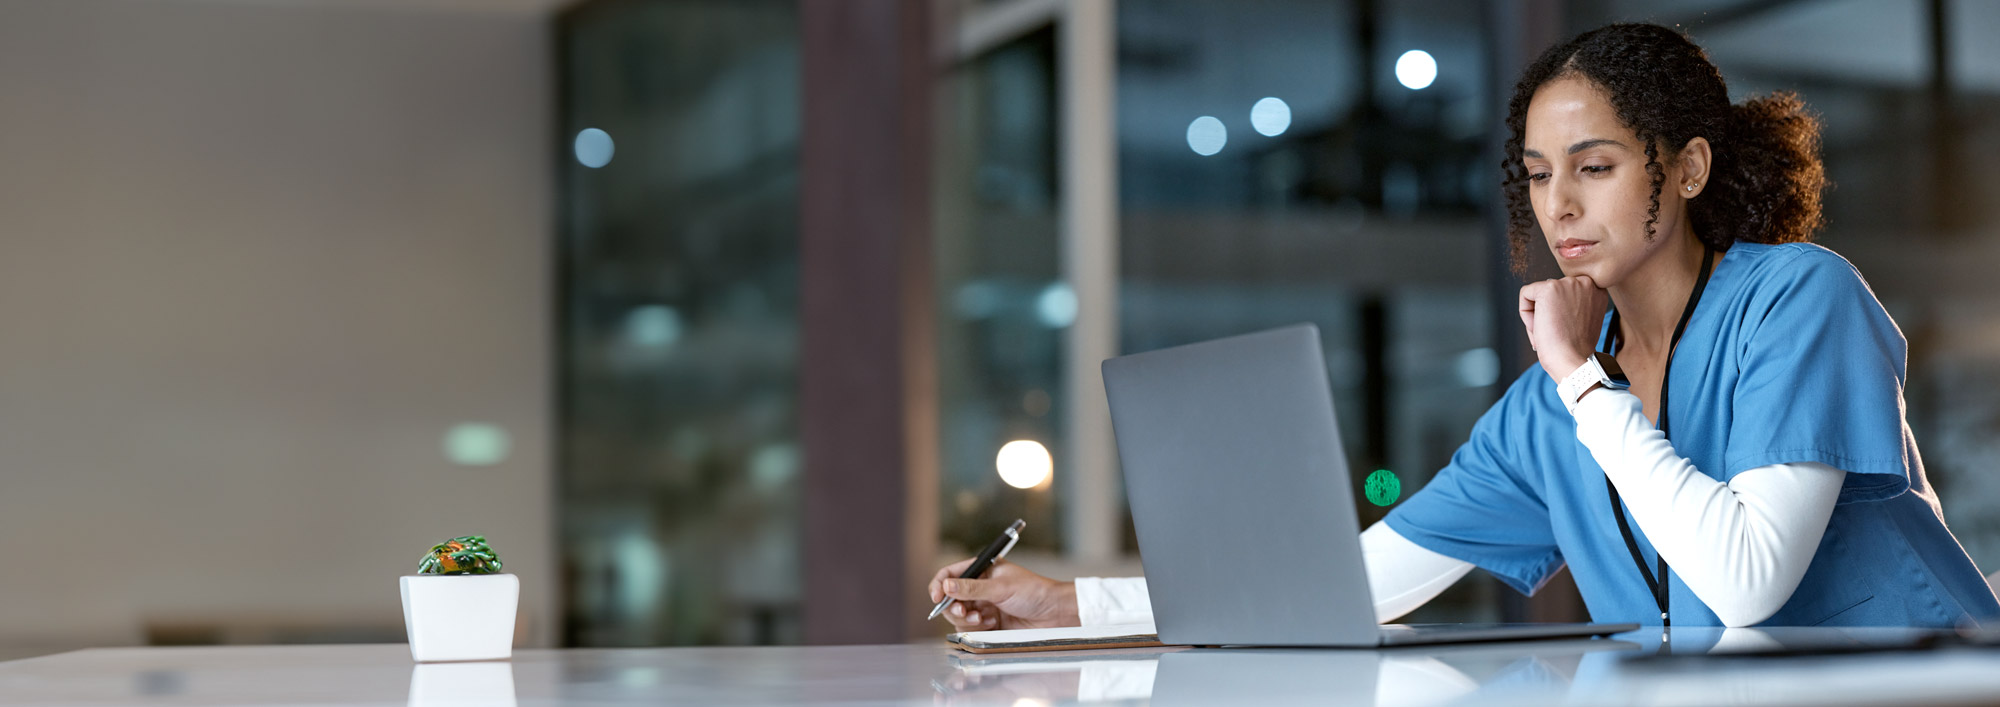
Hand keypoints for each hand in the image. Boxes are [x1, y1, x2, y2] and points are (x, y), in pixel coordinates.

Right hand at [927, 558, 1078, 631]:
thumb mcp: (1001, 587)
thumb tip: (947, 586)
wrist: (1053, 614)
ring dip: (966, 619)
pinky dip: (976, 628)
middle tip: (963, 612)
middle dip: (953, 607)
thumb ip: (972, 588)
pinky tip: (992, 624)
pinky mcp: (988, 624)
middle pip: (950, 598)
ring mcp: (983, 606)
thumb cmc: (1034, 592)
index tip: (936, 596)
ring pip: (957, 616)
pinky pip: (969, 629)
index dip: (939, 584)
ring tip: (983, 620)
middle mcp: (979, 588)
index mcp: (982, 570)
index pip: (950, 574)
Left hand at [1518, 275, 1609, 379]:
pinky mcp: (1549, 288)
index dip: (1561, 314)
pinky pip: (1525, 294)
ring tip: (1550, 331)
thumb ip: (1575, 305)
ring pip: (1538, 294)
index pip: (1566, 294)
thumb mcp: (1584, 320)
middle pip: (1551, 293)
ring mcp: (1567, 283)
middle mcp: (1586, 282)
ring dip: (1538, 315)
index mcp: (1596, 290)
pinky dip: (1525, 313)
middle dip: (1549, 313)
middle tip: (1557, 332)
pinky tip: (1540, 326)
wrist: (1574, 360)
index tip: (1567, 329)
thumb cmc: (1577, 348)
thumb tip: (1556, 301)